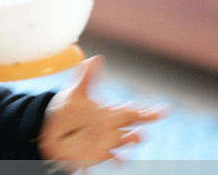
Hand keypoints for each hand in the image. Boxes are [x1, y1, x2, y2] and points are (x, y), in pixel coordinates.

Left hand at [39, 56, 166, 171]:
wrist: (51, 130)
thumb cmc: (65, 111)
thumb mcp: (75, 92)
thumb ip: (86, 76)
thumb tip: (96, 58)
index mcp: (109, 113)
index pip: (133, 111)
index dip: (150, 111)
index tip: (166, 110)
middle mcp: (110, 128)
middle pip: (133, 124)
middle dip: (144, 121)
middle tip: (154, 117)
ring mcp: (105, 142)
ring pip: (124, 140)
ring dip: (132, 138)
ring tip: (137, 135)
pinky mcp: (96, 154)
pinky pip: (110, 158)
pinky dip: (117, 159)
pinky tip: (121, 159)